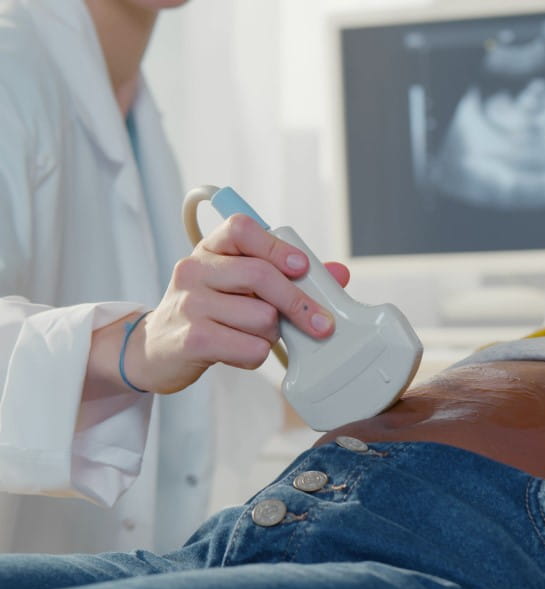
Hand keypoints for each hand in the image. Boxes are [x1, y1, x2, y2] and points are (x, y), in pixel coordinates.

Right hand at [123, 214, 349, 393]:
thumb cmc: (210, 312)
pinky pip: (250, 347)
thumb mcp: (241, 285)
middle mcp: (195, 269)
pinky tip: (240, 352)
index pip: (243, 229)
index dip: (278, 247)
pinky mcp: (192, 339)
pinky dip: (257, 354)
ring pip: (262, 317)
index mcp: (210, 248)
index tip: (302, 268)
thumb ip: (288, 276)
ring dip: (271, 334)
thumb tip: (339, 273)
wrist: (156, 349)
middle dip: (299, 303)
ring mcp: (190, 303)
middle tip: (322, 324)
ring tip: (254, 336)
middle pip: (261, 276)